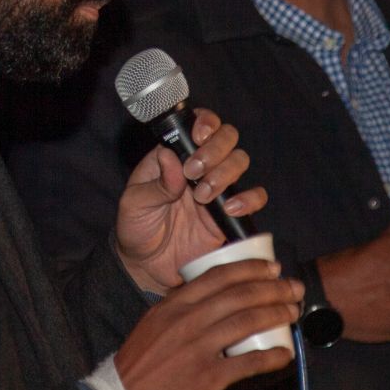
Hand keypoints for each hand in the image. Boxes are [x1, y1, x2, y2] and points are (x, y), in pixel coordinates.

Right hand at [112, 259, 302, 389]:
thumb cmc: (139, 365)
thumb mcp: (153, 323)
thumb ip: (180, 306)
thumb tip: (210, 292)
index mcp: (173, 305)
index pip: (218, 275)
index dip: (250, 268)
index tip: (271, 267)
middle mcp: (187, 321)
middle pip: (239, 295)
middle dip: (273, 288)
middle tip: (293, 288)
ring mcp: (199, 349)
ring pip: (247, 322)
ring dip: (277, 314)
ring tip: (293, 313)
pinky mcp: (208, 378)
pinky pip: (248, 363)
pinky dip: (271, 357)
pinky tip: (285, 354)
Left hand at [114, 108, 266, 292]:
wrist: (147, 267)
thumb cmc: (136, 228)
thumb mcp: (134, 204)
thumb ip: (155, 183)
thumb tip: (170, 157)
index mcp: (176, 155)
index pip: (200, 124)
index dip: (205, 123)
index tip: (198, 137)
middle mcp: (201, 166)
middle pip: (227, 137)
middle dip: (215, 149)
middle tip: (194, 171)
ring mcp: (218, 188)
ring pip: (240, 161)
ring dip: (226, 173)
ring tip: (203, 196)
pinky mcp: (231, 214)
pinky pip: (255, 197)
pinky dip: (248, 198)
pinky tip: (228, 209)